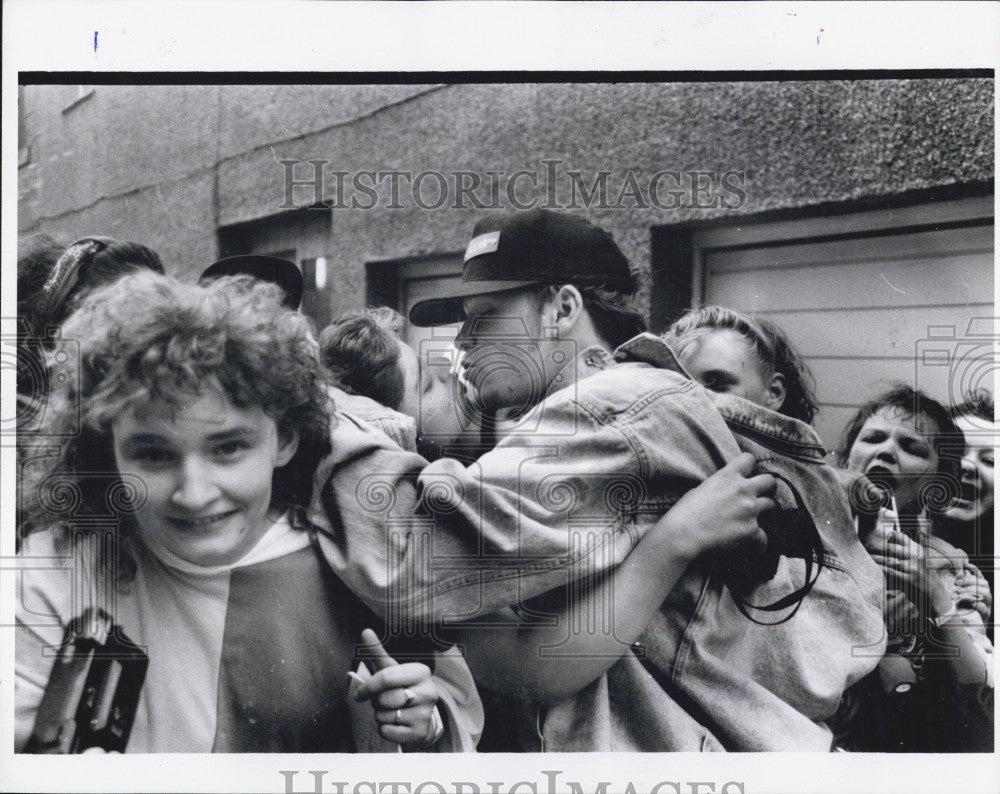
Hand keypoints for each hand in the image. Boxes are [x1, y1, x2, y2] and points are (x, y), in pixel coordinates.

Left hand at [352, 628, 440, 749]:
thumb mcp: (391, 670)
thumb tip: (365, 631)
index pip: (386, 677)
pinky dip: (384, 729)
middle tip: (383, 701)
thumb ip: (377, 652)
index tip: (359, 694)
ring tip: (391, 711)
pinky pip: (388, 731)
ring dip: (380, 716)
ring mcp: (426, 713)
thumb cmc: (401, 689)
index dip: (368, 687)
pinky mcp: (420, 732)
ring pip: (385, 716)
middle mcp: (428, 691)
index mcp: (421, 671)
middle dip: (377, 702)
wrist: (419, 718)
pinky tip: (394, 724)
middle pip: (384, 699)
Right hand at [656, 453, 774, 561]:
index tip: (747, 473)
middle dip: (768, 487)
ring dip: (765, 511)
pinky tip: (754, 546)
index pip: (748, 459)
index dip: (749, 466)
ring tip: (758, 518)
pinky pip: (764, 536)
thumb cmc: (685, 512)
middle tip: (762, 494)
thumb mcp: (700, 490)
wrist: (684, 533)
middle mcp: (743, 489)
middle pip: (769, 481)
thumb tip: (722, 494)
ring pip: (772, 505)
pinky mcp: (751, 529)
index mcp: (727, 476)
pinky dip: (758, 542)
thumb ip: (717, 488)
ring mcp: (750, 509)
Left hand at [867, 529, 952, 617]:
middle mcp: (916, 556)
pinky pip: (890, 573)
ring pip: (888, 560)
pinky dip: (879, 570)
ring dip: (874, 559)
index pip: (901, 537)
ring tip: (864, 557)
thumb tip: (889, 534)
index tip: (875, 536)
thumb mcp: (918, 560)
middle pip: (890, 548)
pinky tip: (871, 569)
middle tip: (864, 546)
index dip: (887, 535)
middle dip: (876, 547)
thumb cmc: (923, 576)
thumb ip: (906, 549)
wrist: (935, 596)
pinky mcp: (909, 580)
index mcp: (918, 549)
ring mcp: (913, 568)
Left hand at [953, 565, 991, 624]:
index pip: (980, 576)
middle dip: (970, 581)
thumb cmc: (956, 610)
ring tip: (958, 593)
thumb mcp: (954, 595)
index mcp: (978, 590)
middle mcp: (984, 597)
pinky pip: (984, 608)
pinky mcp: (984, 617)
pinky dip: (975, 604)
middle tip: (956, 584)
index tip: (965, 564)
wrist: (962, 630)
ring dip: (971, 592)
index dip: (974, 569)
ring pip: (986, 594)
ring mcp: (986, 607)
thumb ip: (956, 585)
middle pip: (984, 584)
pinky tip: (966, 603)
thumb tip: (950, 574)